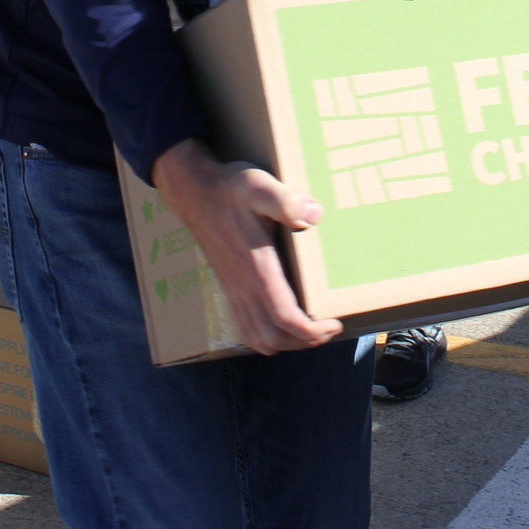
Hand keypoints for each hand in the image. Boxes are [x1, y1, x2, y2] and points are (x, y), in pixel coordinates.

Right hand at [151, 138, 342, 353]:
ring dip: (287, 342)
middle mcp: (243, 286)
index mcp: (257, 268)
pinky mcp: (229, 288)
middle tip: (329, 327)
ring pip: (258, 338)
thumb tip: (313, 214)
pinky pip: (245, 329)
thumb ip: (284, 200)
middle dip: (305, 341)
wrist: (194, 193)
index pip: (284, 318)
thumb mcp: (258, 186)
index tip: (335, 322)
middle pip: (274, 337)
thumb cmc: (230, 189)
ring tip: (310, 330)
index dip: (312, 330)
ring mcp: (233, 290)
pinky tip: (281, 326)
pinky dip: (266, 338)